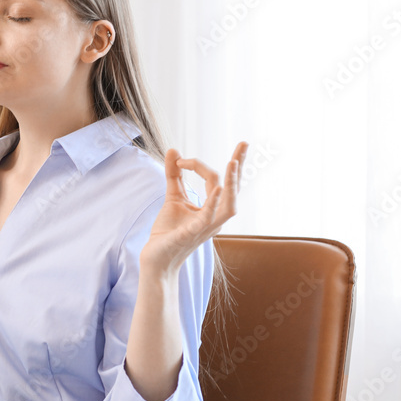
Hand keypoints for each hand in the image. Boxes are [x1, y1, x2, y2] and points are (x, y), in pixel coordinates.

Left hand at [140, 142, 248, 273]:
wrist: (156, 258)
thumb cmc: (168, 231)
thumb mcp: (173, 197)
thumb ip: (174, 174)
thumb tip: (173, 149)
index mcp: (212, 209)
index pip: (218, 181)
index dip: (200, 165)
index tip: (180, 160)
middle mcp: (214, 218)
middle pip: (233, 190)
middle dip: (239, 167)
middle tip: (244, 143)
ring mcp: (206, 227)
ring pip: (228, 206)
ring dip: (232, 184)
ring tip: (233, 162)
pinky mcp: (192, 233)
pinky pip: (208, 218)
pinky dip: (214, 203)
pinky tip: (219, 189)